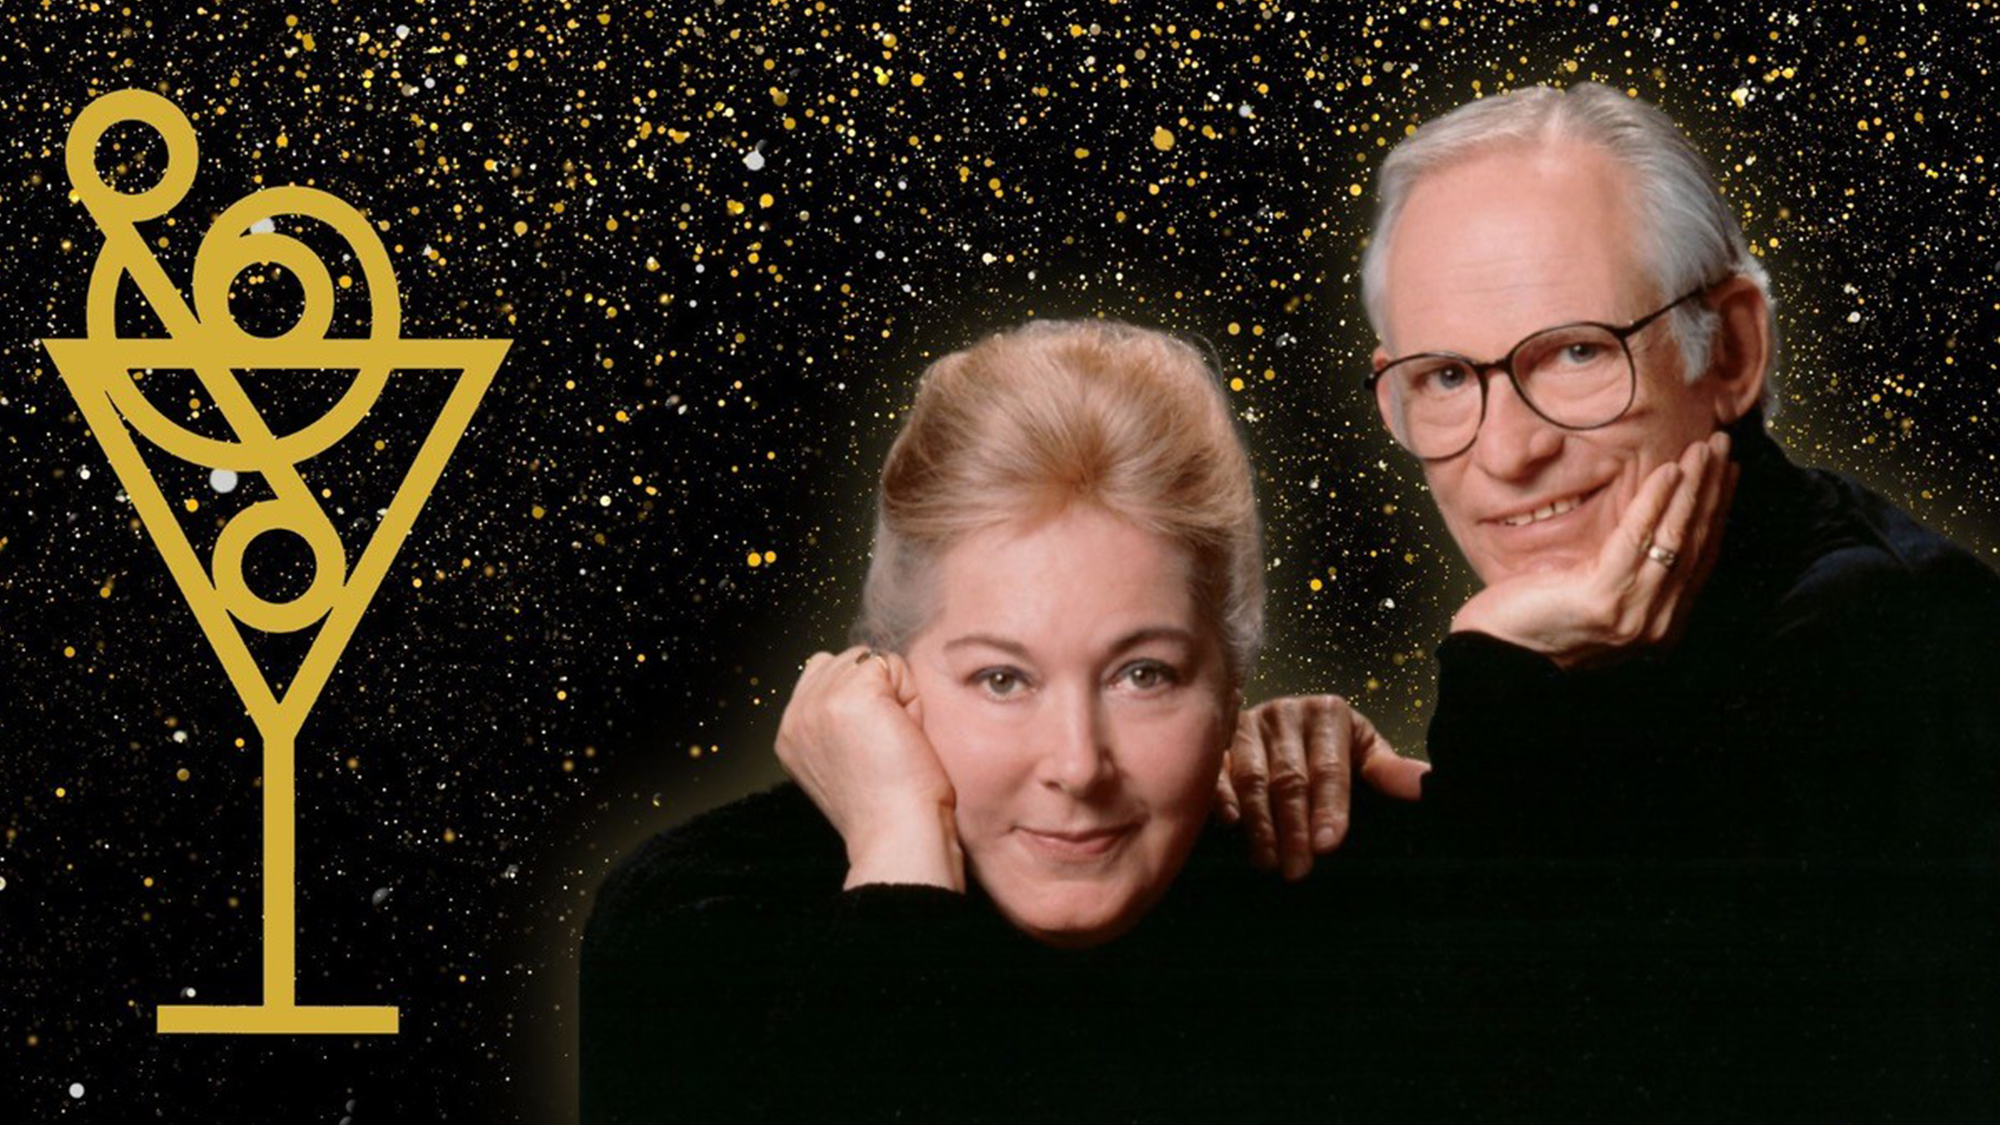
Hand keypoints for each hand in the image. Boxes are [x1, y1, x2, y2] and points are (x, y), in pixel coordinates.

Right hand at [776, 646, 964, 891]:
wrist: (899, 834)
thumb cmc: (886, 808)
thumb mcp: (841, 762)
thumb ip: (833, 722)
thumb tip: (858, 680)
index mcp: (789, 735)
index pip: (822, 673)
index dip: (859, 701)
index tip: (868, 751)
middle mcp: (797, 715)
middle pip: (847, 661)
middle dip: (877, 694)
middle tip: (884, 747)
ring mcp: (821, 702)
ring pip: (871, 660)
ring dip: (894, 694)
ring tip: (893, 741)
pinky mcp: (854, 693)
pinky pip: (892, 664)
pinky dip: (910, 696)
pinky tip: (904, 734)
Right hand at [1214, 694, 1428, 879]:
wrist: (1291, 725)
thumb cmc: (1334, 748)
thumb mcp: (1365, 754)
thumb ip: (1389, 772)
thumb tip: (1429, 784)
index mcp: (1328, 714)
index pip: (1330, 768)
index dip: (1330, 808)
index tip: (1328, 845)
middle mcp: (1287, 712)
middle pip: (1290, 777)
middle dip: (1293, 827)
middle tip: (1297, 870)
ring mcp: (1249, 723)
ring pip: (1253, 777)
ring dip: (1260, 823)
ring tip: (1268, 862)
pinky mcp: (1219, 738)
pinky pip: (1216, 768)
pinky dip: (1221, 795)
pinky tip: (1231, 824)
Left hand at [1451, 430, 1739, 669]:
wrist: (1495, 658)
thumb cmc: (1533, 620)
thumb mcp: (1590, 592)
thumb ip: (1624, 571)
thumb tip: (1645, 526)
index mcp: (1656, 621)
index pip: (1698, 558)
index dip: (1716, 512)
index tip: (1727, 472)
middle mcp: (1655, 622)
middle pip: (1694, 543)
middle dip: (1713, 489)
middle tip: (1721, 444)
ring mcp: (1633, 614)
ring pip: (1675, 537)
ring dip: (1694, 486)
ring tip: (1704, 448)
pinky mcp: (1604, 599)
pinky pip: (1637, 539)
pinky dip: (1655, 501)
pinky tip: (1668, 471)